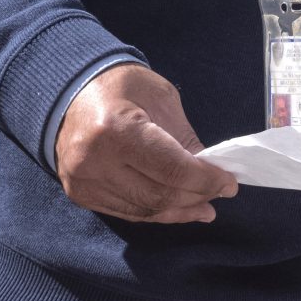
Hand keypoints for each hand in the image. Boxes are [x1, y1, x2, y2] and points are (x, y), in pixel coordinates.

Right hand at [53, 63, 237, 222]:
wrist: (70, 92)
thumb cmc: (120, 86)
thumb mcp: (160, 99)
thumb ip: (183, 137)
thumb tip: (209, 171)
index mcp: (116, 129)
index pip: (171, 169)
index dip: (206, 180)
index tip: (230, 183)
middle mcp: (94, 161)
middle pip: (159, 195)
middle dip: (197, 196)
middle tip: (220, 192)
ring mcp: (83, 182)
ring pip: (144, 210)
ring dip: (180, 211)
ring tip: (205, 207)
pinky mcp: (81, 194)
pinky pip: (127, 212)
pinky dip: (157, 213)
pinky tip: (179, 210)